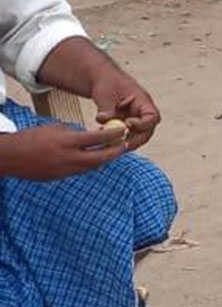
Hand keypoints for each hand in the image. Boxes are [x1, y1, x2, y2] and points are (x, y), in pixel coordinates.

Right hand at [0, 124, 127, 179]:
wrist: (11, 157)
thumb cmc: (32, 138)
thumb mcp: (55, 128)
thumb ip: (75, 132)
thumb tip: (93, 135)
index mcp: (67, 141)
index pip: (98, 138)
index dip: (113, 134)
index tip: (123, 130)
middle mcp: (68, 158)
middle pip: (101, 157)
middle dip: (115, 151)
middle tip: (124, 145)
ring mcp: (65, 170)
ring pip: (92, 166)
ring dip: (104, 159)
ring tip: (112, 151)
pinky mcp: (61, 177)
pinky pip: (81, 171)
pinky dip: (90, 164)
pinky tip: (94, 158)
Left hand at [91, 69, 160, 150]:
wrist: (104, 82)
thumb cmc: (108, 84)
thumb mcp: (105, 94)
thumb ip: (106, 109)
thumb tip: (103, 120)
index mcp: (144, 101)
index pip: (152, 117)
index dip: (142, 124)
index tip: (127, 123)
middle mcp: (143, 114)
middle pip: (147, 132)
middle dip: (134, 140)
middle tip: (119, 143)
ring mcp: (136, 121)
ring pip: (137, 138)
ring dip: (124, 142)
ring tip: (107, 140)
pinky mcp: (127, 127)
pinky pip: (126, 138)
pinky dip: (116, 141)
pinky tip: (104, 136)